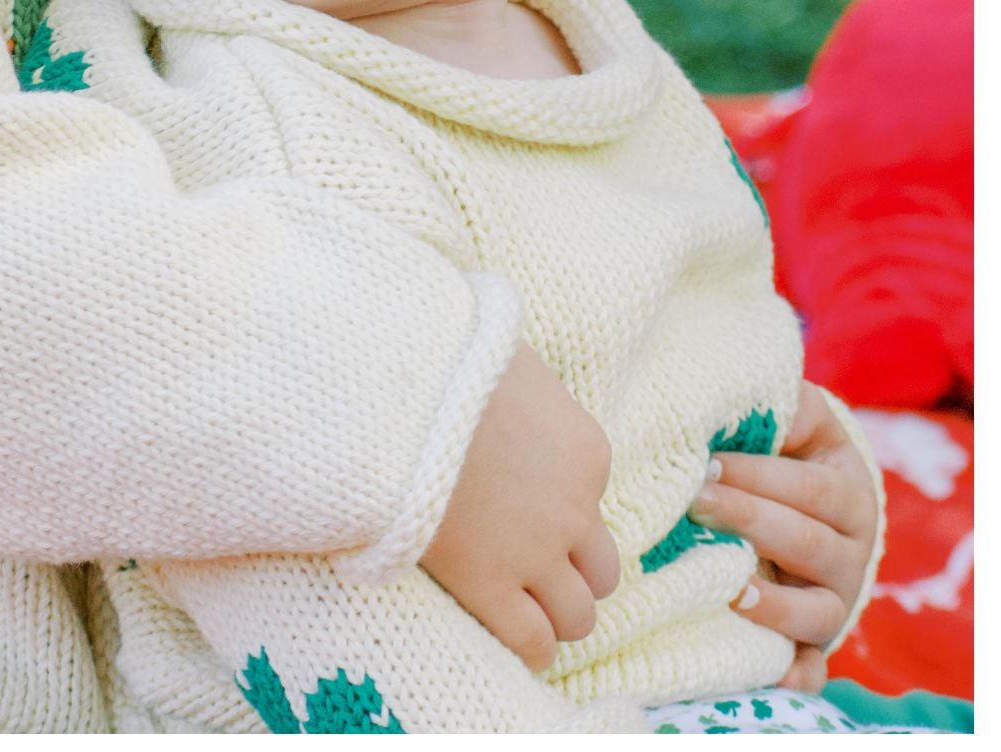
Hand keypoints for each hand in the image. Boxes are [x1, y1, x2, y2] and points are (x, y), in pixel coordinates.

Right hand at [419, 340, 619, 671]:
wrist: (397, 390)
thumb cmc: (444, 357)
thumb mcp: (506, 355)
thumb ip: (522, 383)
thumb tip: (510, 376)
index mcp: (587, 452)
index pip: (594, 499)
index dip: (561, 508)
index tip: (528, 504)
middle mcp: (574, 509)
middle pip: (602, 572)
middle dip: (572, 573)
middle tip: (533, 565)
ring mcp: (536, 553)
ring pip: (578, 615)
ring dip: (554, 612)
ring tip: (519, 603)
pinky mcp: (491, 586)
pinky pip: (533, 641)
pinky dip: (529, 646)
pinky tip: (508, 633)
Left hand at [688, 383, 879, 661]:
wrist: (808, 503)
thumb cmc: (787, 451)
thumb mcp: (795, 420)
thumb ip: (777, 406)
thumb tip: (734, 394)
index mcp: (849, 491)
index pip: (809, 488)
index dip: (758, 476)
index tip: (705, 465)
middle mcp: (852, 551)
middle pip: (808, 543)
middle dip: (750, 522)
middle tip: (695, 504)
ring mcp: (836, 600)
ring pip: (816, 611)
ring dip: (775, 605)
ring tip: (731, 589)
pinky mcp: (816, 642)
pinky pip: (812, 666)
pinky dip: (794, 672)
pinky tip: (768, 668)